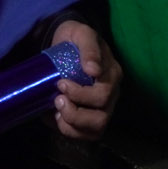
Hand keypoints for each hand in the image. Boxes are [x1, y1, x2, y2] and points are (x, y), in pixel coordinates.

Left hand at [50, 21, 119, 139]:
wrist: (67, 43)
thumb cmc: (75, 38)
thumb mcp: (81, 33)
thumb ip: (89, 48)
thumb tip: (93, 70)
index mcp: (112, 75)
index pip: (103, 94)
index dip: (80, 95)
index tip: (60, 83)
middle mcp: (112, 95)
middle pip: (101, 119)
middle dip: (74, 113)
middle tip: (57, 98)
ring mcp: (103, 108)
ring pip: (95, 131)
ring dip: (71, 126)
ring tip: (56, 111)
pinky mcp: (90, 117)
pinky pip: (85, 135)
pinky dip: (67, 130)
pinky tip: (55, 117)